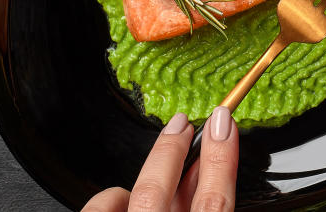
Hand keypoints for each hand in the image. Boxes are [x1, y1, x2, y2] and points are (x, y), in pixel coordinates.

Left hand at [82, 107, 237, 211]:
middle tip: (182, 122)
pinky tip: (121, 201)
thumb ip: (206, 205)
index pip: (214, 202)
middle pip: (159, 190)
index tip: (223, 124)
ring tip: (152, 180)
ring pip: (130, 195)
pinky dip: (112, 199)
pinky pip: (102, 207)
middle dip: (171, 149)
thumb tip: (205, 170)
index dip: (220, 158)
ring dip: (142, 182)